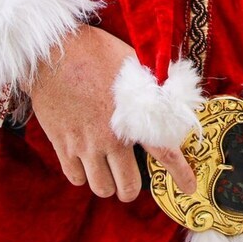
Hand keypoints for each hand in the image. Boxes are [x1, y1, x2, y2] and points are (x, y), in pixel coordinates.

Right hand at [28, 25, 194, 200]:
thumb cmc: (96, 52)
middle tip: (130, 182)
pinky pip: (75, 177)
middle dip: (131, 189)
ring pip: (101, 188)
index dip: (181, 175)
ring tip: (107, 172)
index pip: (165, 153)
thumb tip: (174, 95)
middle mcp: (111, 137)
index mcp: (134, 117)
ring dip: (107, 184)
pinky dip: (83, 175)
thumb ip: (154, 87)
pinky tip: (85, 162)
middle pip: (127, 186)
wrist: (53, 52)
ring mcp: (84, 144)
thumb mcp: (134, 65)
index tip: (189, 189)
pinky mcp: (62, 144)